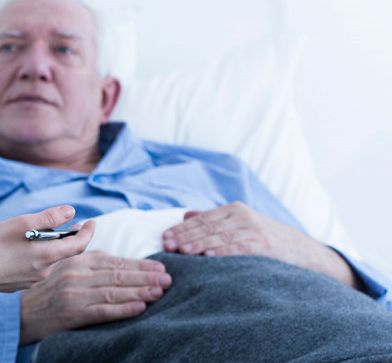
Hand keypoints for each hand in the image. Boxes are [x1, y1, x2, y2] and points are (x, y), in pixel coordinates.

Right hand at [0, 205, 94, 293]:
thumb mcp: (23, 222)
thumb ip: (49, 217)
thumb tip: (71, 211)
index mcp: (48, 255)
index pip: (79, 245)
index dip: (87, 232)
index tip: (91, 222)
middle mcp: (45, 271)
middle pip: (65, 252)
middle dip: (69, 238)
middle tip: (71, 225)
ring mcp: (33, 280)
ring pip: (50, 260)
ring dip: (52, 247)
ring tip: (44, 234)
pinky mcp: (22, 283)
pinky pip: (37, 268)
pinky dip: (39, 256)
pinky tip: (25, 249)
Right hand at [19, 251, 171, 345]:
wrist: (21, 312)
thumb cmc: (42, 286)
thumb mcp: (54, 258)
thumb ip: (73, 245)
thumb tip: (84, 225)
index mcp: (76, 260)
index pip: (114, 261)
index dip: (139, 264)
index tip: (160, 267)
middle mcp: (77, 274)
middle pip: (118, 275)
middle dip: (146, 277)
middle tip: (168, 279)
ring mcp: (75, 294)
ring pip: (114, 291)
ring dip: (140, 291)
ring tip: (160, 292)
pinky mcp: (73, 313)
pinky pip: (103, 311)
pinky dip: (123, 309)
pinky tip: (140, 308)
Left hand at [162, 202, 361, 287]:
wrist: (301, 249)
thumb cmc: (262, 238)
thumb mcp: (238, 224)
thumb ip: (212, 220)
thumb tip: (184, 214)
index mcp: (232, 210)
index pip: (201, 219)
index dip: (181, 228)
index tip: (164, 237)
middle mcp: (242, 216)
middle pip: (208, 226)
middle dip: (185, 236)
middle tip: (167, 245)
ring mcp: (254, 229)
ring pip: (220, 236)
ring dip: (199, 244)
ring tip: (182, 250)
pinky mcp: (265, 245)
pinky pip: (240, 248)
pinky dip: (223, 251)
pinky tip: (209, 256)